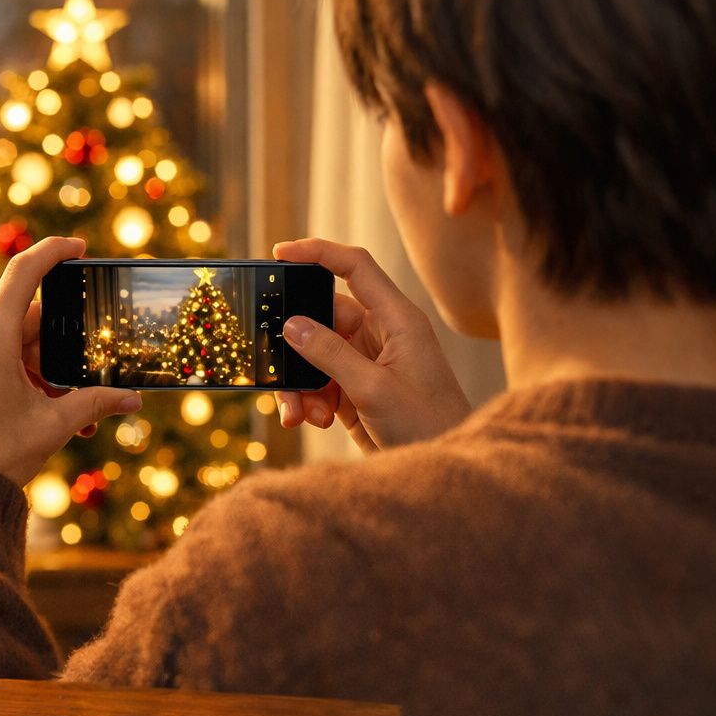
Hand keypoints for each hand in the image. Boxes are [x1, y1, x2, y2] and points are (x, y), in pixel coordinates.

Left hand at [0, 236, 141, 485]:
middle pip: (19, 323)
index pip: (24, 273)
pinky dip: (1, 376)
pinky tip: (16, 411)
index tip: (76, 247)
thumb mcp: (52, 427)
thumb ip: (94, 403)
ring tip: (47, 411)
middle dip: (51, 351)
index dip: (53, 252)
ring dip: (28, 369)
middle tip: (71, 386)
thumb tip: (134, 399)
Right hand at [272, 238, 470, 452]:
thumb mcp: (374, 388)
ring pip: (314, 355)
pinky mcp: (356, 391)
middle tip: (273, 361)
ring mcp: (367, 364)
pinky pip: (318, 383)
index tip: (281, 253)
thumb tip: (292, 325)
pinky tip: (310, 421)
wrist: (443, 463)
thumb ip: (330, 354)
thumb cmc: (427, 425)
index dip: (318, 253)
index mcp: (397, 320)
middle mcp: (381, 335)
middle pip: (323, 317)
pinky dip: (308, 400)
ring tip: (300, 413)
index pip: (355, 268)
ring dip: (300, 382)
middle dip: (296, 344)